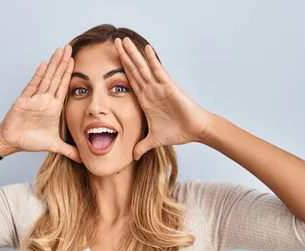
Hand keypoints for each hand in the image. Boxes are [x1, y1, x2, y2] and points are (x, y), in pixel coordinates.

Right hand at [0, 45, 81, 162]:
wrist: (12, 142)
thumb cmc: (30, 141)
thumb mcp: (54, 145)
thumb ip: (69, 150)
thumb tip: (82, 158)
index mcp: (53, 107)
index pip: (64, 87)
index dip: (69, 75)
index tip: (76, 61)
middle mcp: (45, 100)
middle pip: (56, 78)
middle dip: (63, 63)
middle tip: (70, 48)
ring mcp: (34, 98)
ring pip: (46, 78)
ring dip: (53, 64)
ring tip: (60, 50)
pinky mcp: (24, 100)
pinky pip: (33, 85)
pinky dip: (38, 75)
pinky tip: (44, 64)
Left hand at [114, 37, 211, 160]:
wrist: (194, 131)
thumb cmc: (178, 131)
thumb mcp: (154, 140)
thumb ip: (142, 146)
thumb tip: (133, 156)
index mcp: (145, 99)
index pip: (130, 81)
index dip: (120, 69)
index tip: (110, 59)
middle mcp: (151, 90)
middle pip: (134, 69)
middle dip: (124, 55)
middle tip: (114, 40)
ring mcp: (159, 87)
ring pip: (143, 67)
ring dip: (133, 54)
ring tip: (124, 40)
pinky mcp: (169, 87)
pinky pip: (159, 71)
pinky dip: (152, 60)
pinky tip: (145, 49)